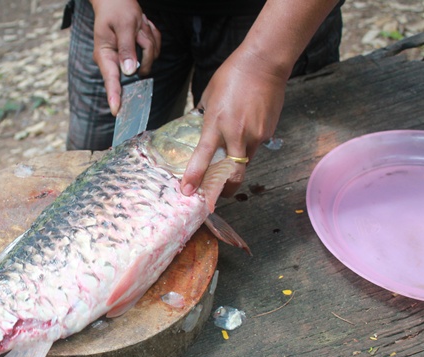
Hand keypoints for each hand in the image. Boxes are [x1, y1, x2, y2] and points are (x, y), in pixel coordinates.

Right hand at [90, 0, 160, 114]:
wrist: (116, 1)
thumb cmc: (116, 9)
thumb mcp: (124, 25)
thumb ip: (127, 48)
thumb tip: (130, 71)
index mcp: (105, 55)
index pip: (111, 80)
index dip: (114, 96)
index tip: (116, 110)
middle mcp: (115, 61)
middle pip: (139, 70)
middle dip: (145, 50)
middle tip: (139, 29)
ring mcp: (127, 59)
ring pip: (150, 59)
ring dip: (149, 40)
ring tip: (139, 24)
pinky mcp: (138, 55)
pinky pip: (154, 51)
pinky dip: (152, 37)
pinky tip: (142, 27)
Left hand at [180, 46, 286, 196]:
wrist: (264, 63)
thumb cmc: (232, 75)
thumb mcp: (209, 97)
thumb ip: (205, 117)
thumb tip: (200, 130)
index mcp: (217, 123)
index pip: (204, 156)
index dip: (195, 176)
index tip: (188, 191)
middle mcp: (238, 134)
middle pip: (233, 173)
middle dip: (225, 188)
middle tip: (217, 193)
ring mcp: (256, 135)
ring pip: (245, 162)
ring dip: (236, 165)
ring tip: (230, 154)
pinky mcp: (268, 132)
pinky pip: (255, 146)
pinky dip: (248, 145)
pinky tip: (246, 127)